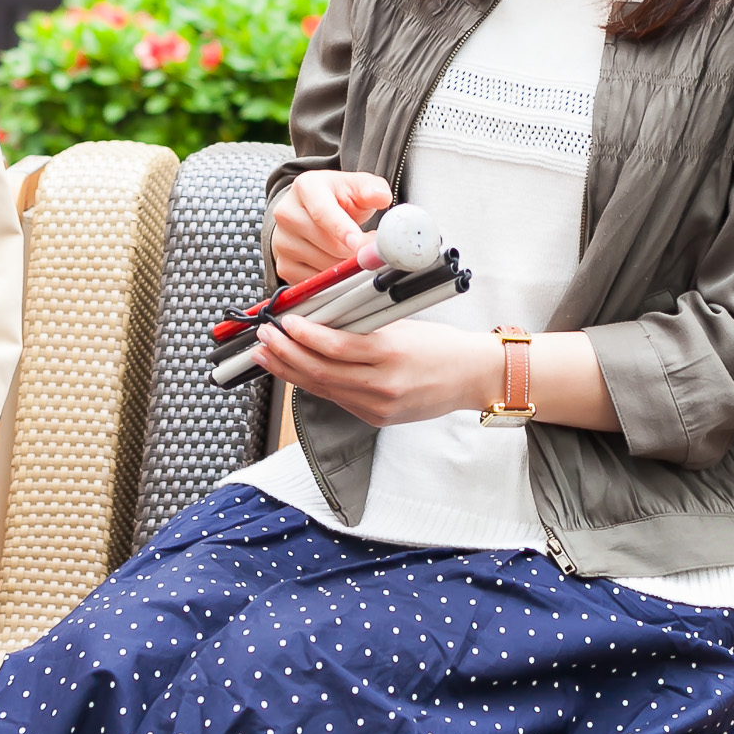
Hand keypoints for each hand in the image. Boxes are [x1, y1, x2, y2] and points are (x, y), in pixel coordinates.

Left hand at [250, 314, 492, 426]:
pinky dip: (312, 383)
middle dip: (285, 354)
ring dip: (289, 371)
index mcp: (391, 354)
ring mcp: (378, 406)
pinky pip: (337, 398)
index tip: (283, 322)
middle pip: (320, 371)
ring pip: (322, 389)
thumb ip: (364, 325)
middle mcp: (382, 385)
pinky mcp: (377, 417)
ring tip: (266, 356)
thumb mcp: (402, 325)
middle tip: (263, 338)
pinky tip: (296, 371)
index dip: (303, 336)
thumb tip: (322, 317)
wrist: (470, 377)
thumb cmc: (441, 345)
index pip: (335, 347)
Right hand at [270, 170, 391, 283]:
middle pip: (327, 243)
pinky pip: (314, 281)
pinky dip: (332, 278)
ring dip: (345, 264)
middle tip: (369, 244)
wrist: (311, 212)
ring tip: (351, 249)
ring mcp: (282, 240)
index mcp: (306, 187)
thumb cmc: (336, 198)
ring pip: (323, 265)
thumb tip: (381, 197)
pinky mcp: (283, 265)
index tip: (358, 243)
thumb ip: (372, 189)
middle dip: (355, 250)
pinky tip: (336, 261)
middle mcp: (287, 213)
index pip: (322, 212)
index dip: (342, 229)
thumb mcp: (356, 187)